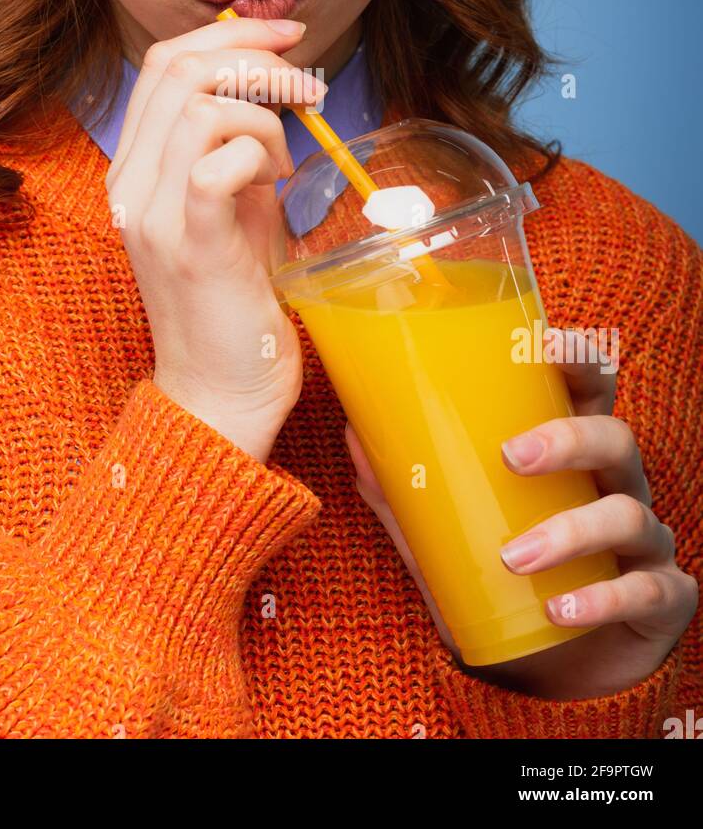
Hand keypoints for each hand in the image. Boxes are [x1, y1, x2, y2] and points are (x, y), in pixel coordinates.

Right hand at [106, 15, 326, 464]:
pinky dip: (257, 156)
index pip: (164, 63)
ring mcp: (152, 214)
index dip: (229, 35)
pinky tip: (274, 185)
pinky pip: (216, 163)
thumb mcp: (236, 209)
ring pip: (201, 107)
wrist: (220, 393)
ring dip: (263, 117)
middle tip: (307, 84)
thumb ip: (241, 150)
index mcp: (136, 168)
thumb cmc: (234, 302)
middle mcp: (131, 183)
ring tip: (284, 164)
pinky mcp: (189, 244)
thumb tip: (280, 93)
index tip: (287, 37)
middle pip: (180, 69)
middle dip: (258, 58)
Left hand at [346, 328, 698, 698]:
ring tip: (513, 557)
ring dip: (570, 532)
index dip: (579, 358)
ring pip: (629, 515)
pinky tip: (562, 610)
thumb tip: (353, 435)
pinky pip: (649, 590)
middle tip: (511, 456)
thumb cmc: (504, 580)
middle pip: (616, 437)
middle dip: (569, 438)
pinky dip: (604, 600)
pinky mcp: (661, 599)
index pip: (590, 389)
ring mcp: (645, 543)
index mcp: (574, 453)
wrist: (551, 670)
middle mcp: (616, 486)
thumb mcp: (448, 537)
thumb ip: (407, 494)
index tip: (545, 344)